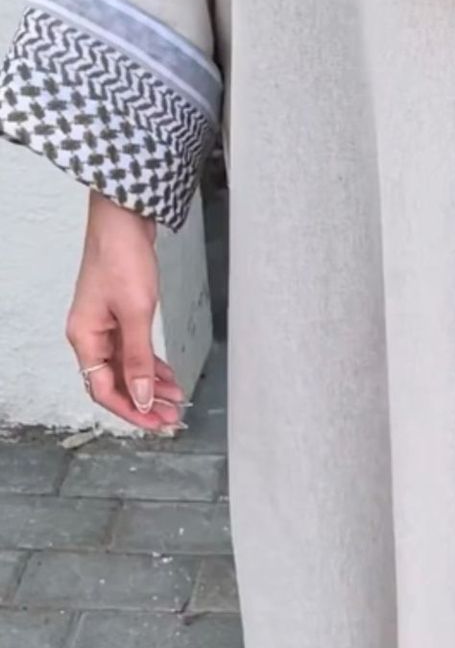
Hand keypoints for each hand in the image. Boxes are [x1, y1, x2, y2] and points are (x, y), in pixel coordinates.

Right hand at [68, 192, 186, 433]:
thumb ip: (138, 358)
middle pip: (114, 381)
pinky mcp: (119, 315)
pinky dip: (149, 365)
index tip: (156, 424)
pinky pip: (132, 350)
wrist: (124, 224)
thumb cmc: (123, 261)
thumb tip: (140, 395)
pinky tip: (167, 376)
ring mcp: (104, 326)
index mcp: (85, 338)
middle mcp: (90, 335)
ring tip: (175, 399)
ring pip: (126, 367)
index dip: (130, 410)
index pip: (103, 389)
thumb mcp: (136, 314)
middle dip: (143, 402)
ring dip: (149, 385)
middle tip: (171, 418)